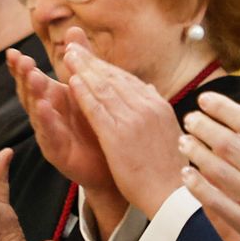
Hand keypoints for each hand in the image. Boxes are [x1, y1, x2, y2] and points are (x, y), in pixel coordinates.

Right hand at [8, 37, 114, 194]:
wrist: (113, 163)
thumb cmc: (97, 124)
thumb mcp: (87, 88)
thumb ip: (79, 60)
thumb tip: (73, 28)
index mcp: (53, 98)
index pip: (31, 80)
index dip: (20, 68)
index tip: (12, 52)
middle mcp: (46, 115)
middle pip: (29, 93)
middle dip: (24, 77)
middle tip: (23, 60)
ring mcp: (50, 134)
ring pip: (37, 112)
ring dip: (34, 94)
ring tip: (33, 77)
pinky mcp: (58, 152)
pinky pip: (50, 134)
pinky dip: (46, 121)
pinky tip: (44, 107)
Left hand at [65, 44, 192, 218]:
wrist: (172, 194)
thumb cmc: (169, 169)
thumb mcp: (167, 131)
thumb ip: (155, 108)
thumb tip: (150, 88)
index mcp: (158, 105)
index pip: (128, 80)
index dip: (106, 66)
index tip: (91, 57)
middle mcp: (147, 106)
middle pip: (114, 77)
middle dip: (91, 61)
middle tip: (73, 47)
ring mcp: (132, 119)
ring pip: (104, 87)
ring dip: (83, 70)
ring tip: (67, 56)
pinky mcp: (118, 134)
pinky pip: (97, 108)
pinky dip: (84, 93)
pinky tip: (71, 82)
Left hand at [180, 91, 239, 240]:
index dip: (223, 109)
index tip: (205, 100)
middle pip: (230, 145)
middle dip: (204, 127)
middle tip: (189, 118)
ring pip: (221, 172)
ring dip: (197, 154)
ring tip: (184, 141)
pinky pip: (219, 204)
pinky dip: (200, 188)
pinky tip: (188, 175)